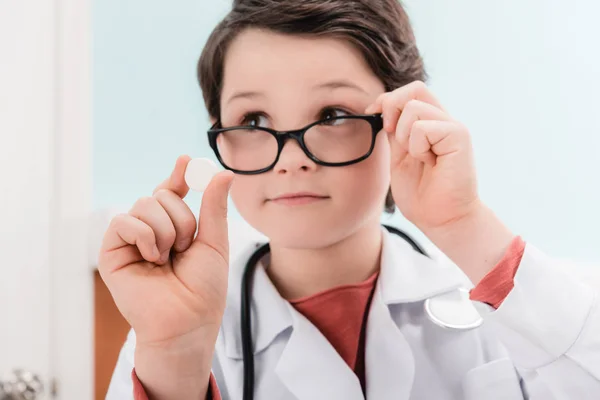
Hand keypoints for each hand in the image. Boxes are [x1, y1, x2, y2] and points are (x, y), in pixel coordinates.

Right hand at [98, 155, 233, 347]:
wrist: (187, 321)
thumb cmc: (203, 289)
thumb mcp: (214, 242)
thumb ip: (214, 207)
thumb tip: (223, 173)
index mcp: (173, 227)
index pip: (172, 192)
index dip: (179, 175)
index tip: (187, 161)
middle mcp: (149, 230)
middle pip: (160, 194)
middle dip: (181, 219)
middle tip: (184, 248)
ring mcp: (129, 240)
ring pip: (145, 204)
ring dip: (166, 231)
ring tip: (167, 259)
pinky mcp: (111, 251)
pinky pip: (124, 221)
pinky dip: (145, 236)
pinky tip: (151, 259)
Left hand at [366, 80, 479, 232]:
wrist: (442, 219)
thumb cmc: (422, 193)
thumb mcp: (398, 156)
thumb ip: (394, 131)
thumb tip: (381, 104)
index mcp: (430, 123)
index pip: (410, 92)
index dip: (386, 100)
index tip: (373, 115)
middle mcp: (444, 120)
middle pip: (415, 88)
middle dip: (392, 108)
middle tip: (392, 135)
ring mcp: (453, 126)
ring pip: (414, 108)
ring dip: (404, 135)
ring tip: (418, 157)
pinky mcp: (459, 136)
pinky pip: (423, 127)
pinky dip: (417, 146)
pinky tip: (428, 161)